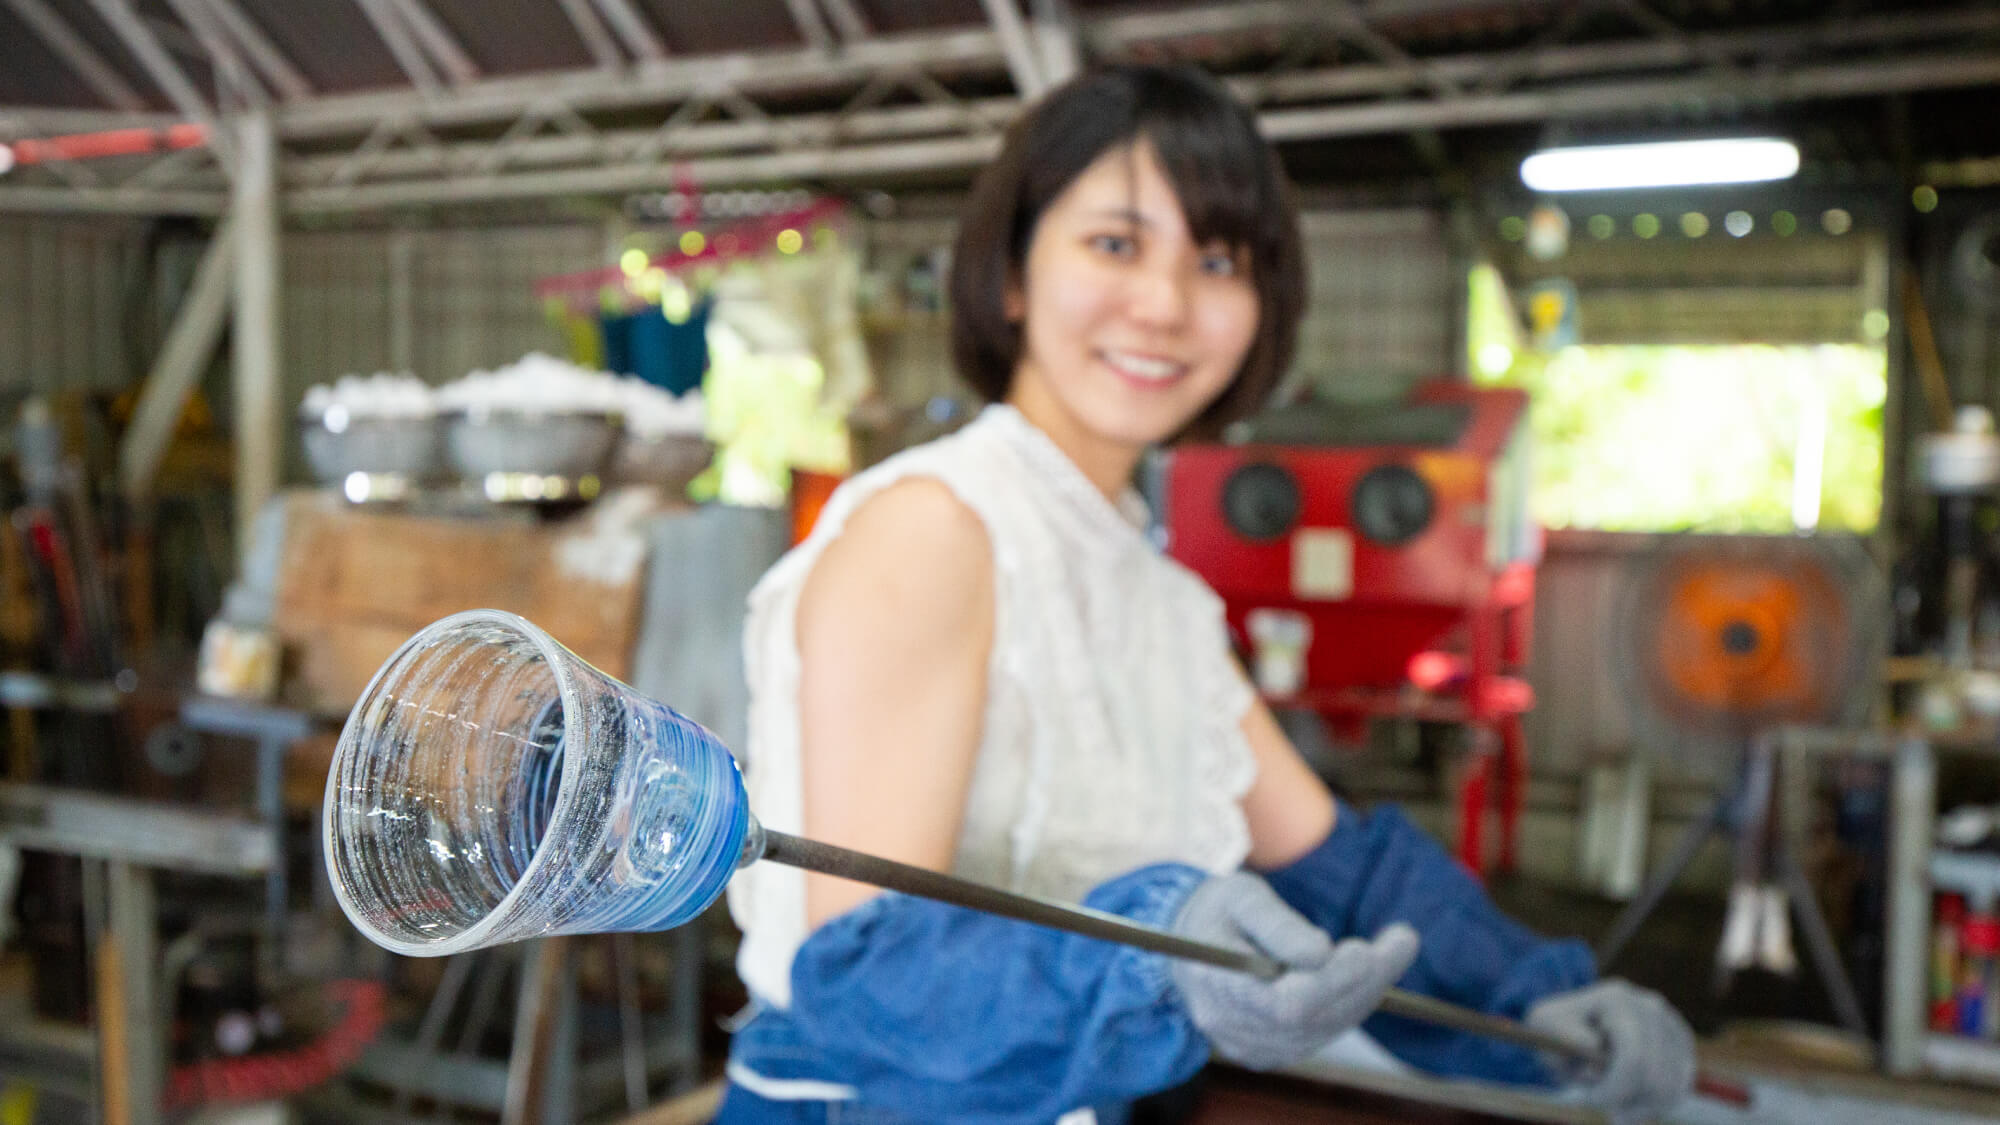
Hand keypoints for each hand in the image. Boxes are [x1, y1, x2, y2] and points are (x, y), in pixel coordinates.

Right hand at [1170, 872, 1418, 1070]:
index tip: (1365, 948)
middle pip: (1313, 1018)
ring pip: (1326, 1027)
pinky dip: (1353, 1001)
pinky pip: (1323, 1032)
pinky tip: (1369, 971)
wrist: (1190, 944)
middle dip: (1365, 979)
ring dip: (1368, 989)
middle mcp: (1233, 1028)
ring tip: (1395, 946)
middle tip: (1402, 938)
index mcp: (1216, 986)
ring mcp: (1252, 1046)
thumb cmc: (1218, 911)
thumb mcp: (1240, 896)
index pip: (1283, 1005)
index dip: (1331, 982)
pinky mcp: (1272, 1050)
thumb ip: (1277, 924)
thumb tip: (1322, 953)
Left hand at [1526, 980, 1695, 1124]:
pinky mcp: (1681, 1043)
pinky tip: (1632, 1100)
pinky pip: (1680, 1086)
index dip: (1615, 1090)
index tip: (1591, 1099)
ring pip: (1671, 1087)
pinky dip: (1657, 1103)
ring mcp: (1670, 1023)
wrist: (1572, 1021)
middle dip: (1624, 1099)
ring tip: (1615, 1103)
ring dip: (1640, 1105)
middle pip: (1655, 1078)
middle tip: (1600, 1100)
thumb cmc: (1555, 1030)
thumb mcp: (1545, 1029)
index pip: (1634, 1058)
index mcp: (1616, 999)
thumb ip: (1568, 1040)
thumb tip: (1596, 1048)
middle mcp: (1651, 1006)